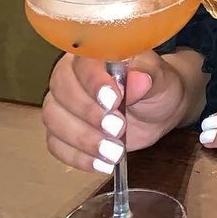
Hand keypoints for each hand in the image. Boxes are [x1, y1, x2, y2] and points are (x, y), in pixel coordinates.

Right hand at [42, 49, 188, 174]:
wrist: (158, 109)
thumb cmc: (158, 85)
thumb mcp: (162, 77)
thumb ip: (149, 74)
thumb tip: (138, 80)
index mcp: (95, 53)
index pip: (82, 62)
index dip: (94, 82)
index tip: (115, 100)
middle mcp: (72, 75)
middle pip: (61, 92)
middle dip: (89, 114)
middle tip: (119, 128)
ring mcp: (64, 104)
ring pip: (54, 119)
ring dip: (83, 139)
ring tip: (115, 152)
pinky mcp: (63, 131)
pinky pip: (56, 144)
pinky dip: (77, 157)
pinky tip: (102, 164)